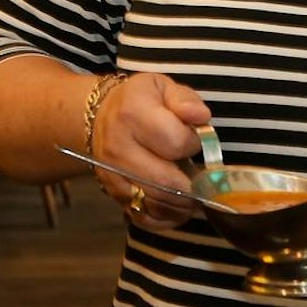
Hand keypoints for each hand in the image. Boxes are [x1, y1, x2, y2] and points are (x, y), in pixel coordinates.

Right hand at [91, 71, 210, 229]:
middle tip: (206, 180)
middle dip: (194, 184)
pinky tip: (178, 208)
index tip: (193, 140)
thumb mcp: (163, 87)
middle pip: (165, 180)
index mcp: (132, 114)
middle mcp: (118, 147)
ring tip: (196, 194)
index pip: (175, 142)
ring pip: (155, 203)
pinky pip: (143, 217)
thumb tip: (201, 117)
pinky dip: (165, 219)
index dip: (193, 144)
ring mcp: (111, 174)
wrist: (100, 116)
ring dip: (182, 205)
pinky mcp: (112, 194)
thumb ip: (185, 100)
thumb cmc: (141, 101)